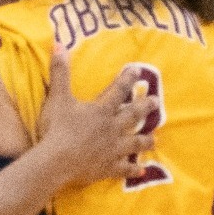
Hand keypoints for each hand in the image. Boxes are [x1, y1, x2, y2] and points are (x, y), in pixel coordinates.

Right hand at [33, 48, 157, 185]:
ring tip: (154, 138)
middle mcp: (112, 128)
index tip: (138, 71)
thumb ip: (60, 72)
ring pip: (134, 143)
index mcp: (101, 110)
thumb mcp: (57, 97)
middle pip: (133, 116)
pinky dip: (133, 170)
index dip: (128, 79)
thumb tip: (59, 44)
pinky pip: (124, 169)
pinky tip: (142, 171)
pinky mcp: (108, 167)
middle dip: (145, 107)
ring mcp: (112, 149)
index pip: (118, 91)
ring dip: (145, 140)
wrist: (57, 160)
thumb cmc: (57, 128)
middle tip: (156, 101)